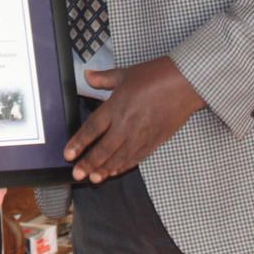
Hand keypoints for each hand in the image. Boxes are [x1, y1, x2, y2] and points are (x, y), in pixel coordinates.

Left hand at [64, 56, 204, 183]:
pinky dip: (124, 166)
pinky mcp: (155, 141)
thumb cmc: (154, 75)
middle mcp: (126, 124)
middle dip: (89, 163)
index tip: (67, 155)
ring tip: (93, 179)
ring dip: (105, 169)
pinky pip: (136, 158)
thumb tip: (87, 76)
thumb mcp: (124, 74)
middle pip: (104, 149)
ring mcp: (141, 135)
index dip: (78, 143)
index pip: (92, 129)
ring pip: (120, 157)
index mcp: (116, 107)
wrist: (185, 83)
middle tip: (76, 175)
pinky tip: (115, 171)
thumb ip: (103, 79)